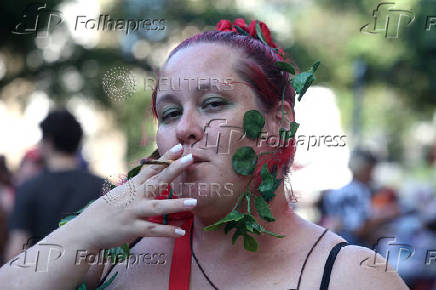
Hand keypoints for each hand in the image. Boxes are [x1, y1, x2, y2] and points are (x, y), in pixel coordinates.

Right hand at [69, 144, 196, 250]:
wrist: (86, 229)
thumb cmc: (105, 210)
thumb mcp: (121, 193)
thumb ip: (137, 184)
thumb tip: (151, 174)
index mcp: (132, 186)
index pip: (151, 168)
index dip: (165, 158)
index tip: (179, 146)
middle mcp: (134, 196)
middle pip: (157, 181)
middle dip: (174, 169)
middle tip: (190, 158)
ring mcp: (133, 212)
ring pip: (157, 206)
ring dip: (176, 204)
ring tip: (194, 202)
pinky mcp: (132, 228)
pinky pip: (152, 230)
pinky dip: (166, 231)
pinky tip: (180, 232)